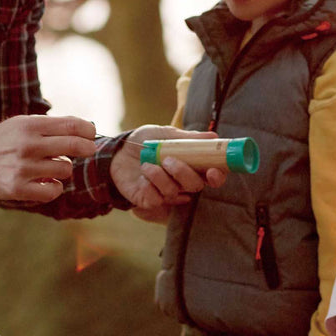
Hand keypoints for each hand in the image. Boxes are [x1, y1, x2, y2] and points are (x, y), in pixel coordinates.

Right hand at [0, 115, 96, 202]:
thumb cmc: (6, 140)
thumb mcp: (24, 123)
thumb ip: (51, 125)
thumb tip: (86, 127)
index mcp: (30, 126)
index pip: (71, 125)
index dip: (88, 130)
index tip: (92, 134)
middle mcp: (28, 146)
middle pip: (74, 145)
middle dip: (87, 147)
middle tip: (89, 149)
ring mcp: (24, 168)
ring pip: (66, 169)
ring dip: (64, 168)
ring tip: (52, 165)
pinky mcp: (19, 189)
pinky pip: (53, 191)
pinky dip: (55, 187)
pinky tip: (49, 182)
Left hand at [111, 125, 226, 211]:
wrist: (118, 150)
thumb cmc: (144, 141)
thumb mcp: (166, 134)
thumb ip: (189, 138)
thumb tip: (213, 136)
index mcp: (190, 165)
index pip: (212, 176)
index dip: (217, 176)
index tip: (212, 171)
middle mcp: (181, 181)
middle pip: (195, 186)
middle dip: (184, 173)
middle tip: (168, 160)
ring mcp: (166, 192)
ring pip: (174, 192)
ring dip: (161, 177)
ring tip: (147, 164)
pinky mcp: (149, 200)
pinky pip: (156, 199)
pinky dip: (149, 185)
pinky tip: (142, 175)